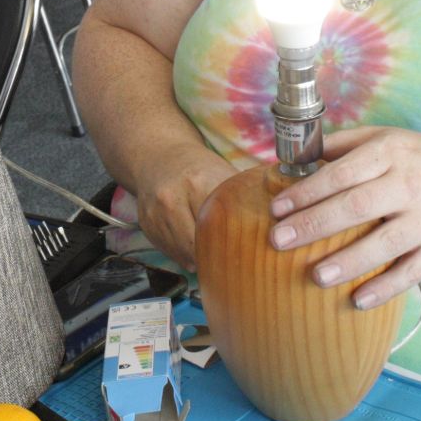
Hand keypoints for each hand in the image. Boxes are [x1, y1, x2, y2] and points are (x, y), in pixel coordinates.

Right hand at [133, 149, 237, 268]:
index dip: (232, 245)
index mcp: (197, 183)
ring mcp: (155, 213)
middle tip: (232, 264)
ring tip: (215, 260)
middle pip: (198, 245)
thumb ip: (246, 197)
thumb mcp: (223, 174)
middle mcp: (171, 198)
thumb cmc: (197, 167)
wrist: (158, 156)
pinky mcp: (146, 224)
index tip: (245, 254)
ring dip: (199, 260)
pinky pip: (169, 251)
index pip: (217, 227)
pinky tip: (194, 250)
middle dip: (215, 258)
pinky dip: (183, 255)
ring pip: (182, 253)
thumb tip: (274, 223)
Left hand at [266, 127, 420, 309]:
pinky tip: (358, 301)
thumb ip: (342, 145)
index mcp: (390, 153)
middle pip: (358, 206)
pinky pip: (413, 271)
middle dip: (316, 224)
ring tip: (316, 276)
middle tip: (279, 241)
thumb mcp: (386, 137)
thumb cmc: (420, 159)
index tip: (277, 209)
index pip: (342, 173)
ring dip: (350, 261)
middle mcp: (409, 184)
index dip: (307, 191)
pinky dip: (387, 288)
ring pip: (386, 243)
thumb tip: (293, 158)